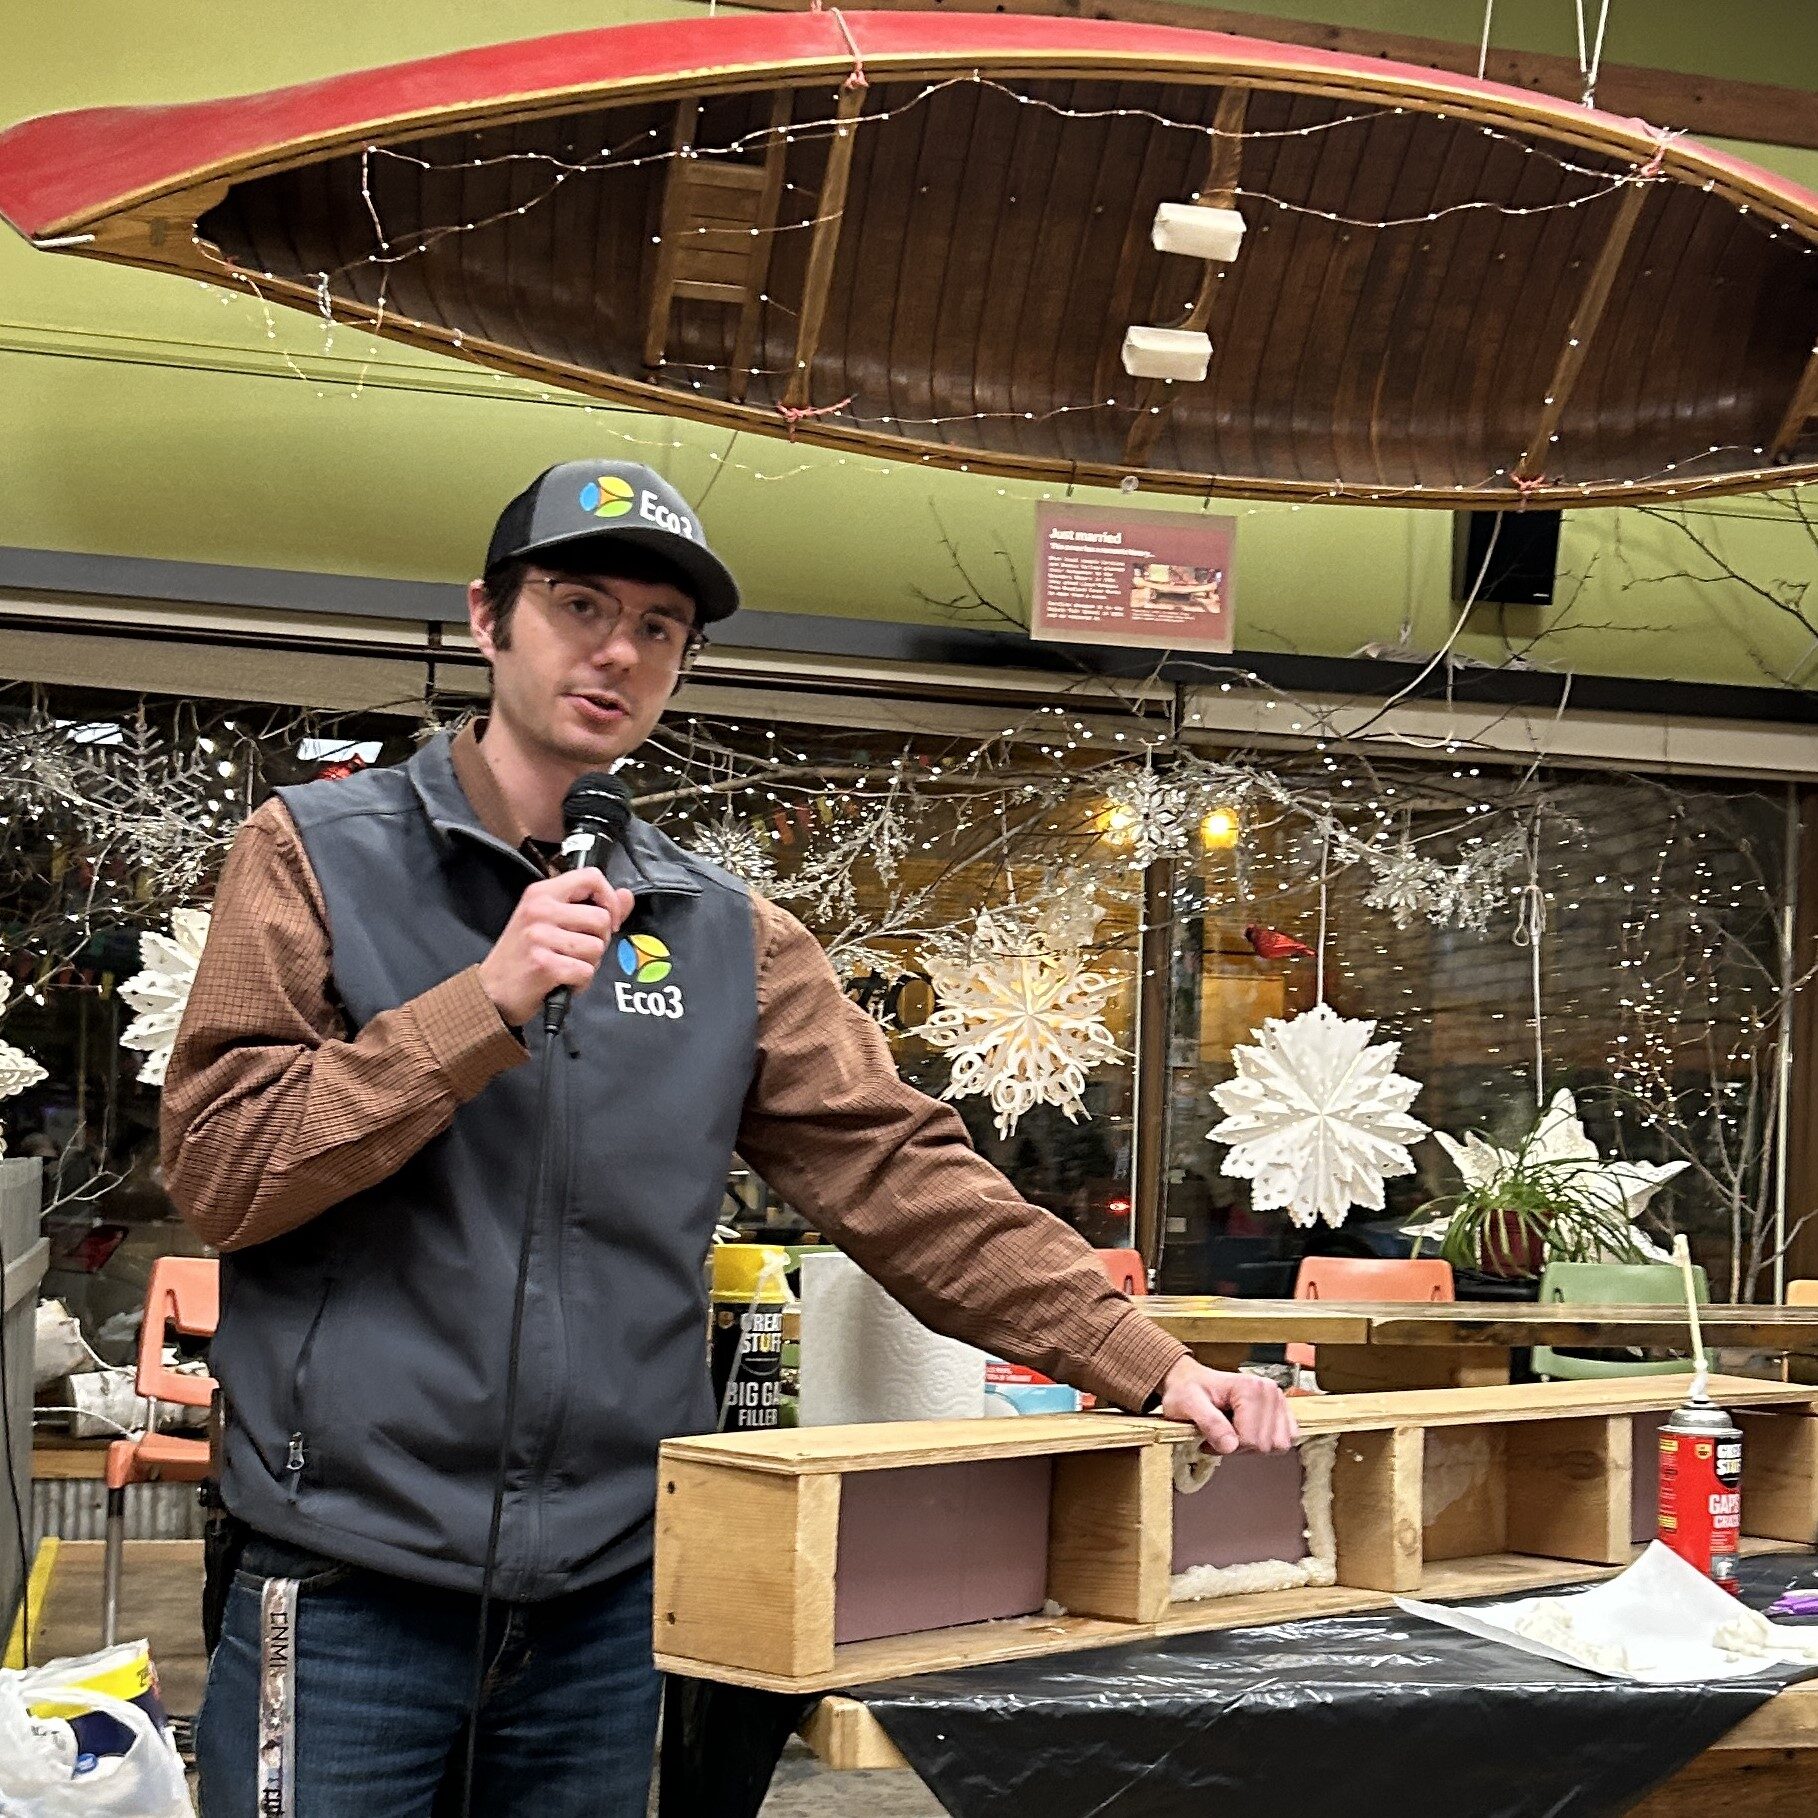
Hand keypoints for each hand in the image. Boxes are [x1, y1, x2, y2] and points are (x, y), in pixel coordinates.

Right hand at [477, 868, 634, 1027]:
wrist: (491, 991)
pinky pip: (586, 971)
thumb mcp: (550, 922)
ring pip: (596, 947)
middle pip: (601, 918)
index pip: (591, 877)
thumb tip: (626, 896)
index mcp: (541, 893)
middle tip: (578, 951)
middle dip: (599, 940)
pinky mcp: (544, 965)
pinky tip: (562, 980)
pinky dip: (580, 982)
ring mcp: (540, 937)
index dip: (609, 899)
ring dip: (589, 964)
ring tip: (566, 965)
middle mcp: (539, 910)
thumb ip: (591, 906)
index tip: (608, 919)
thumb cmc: (523, 955)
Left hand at [1158, 1357, 1298, 1455]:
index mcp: (1250, 1387)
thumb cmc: (1187, 1389)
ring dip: (1253, 1447)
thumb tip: (1231, 1445)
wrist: (1189, 1380)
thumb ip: (1210, 1423)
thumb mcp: (1188, 1404)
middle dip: (1240, 1447)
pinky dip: (1266, 1442)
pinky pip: (1285, 1440)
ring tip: (1232, 1433)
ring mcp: (1278, 1400)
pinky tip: (1247, 1432)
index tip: (1211, 1436)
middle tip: (1220, 1435)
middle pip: (1265, 1445)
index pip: (1250, 1439)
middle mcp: (1270, 1391)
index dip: (1228, 1446)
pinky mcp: (1282, 1410)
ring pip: (1277, 1445)